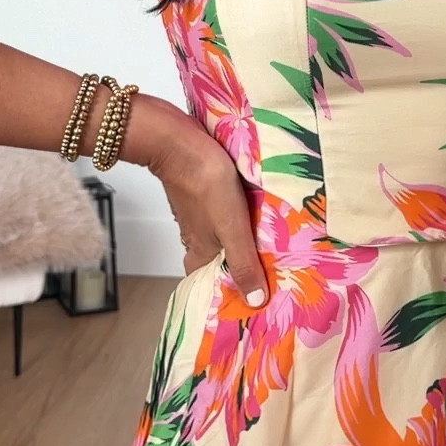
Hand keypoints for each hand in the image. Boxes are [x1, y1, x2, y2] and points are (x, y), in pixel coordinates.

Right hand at [140, 104, 267, 306]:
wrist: (179, 143)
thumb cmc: (207, 186)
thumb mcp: (233, 229)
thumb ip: (243, 263)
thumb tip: (255, 303)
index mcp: (200, 251)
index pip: (208, 281)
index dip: (225, 290)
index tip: (249, 296)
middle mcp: (194, 237)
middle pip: (215, 259)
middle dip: (236, 266)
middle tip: (266, 269)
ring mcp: (195, 214)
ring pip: (217, 236)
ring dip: (237, 241)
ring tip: (266, 243)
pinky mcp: (199, 193)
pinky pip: (218, 214)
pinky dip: (233, 219)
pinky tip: (251, 213)